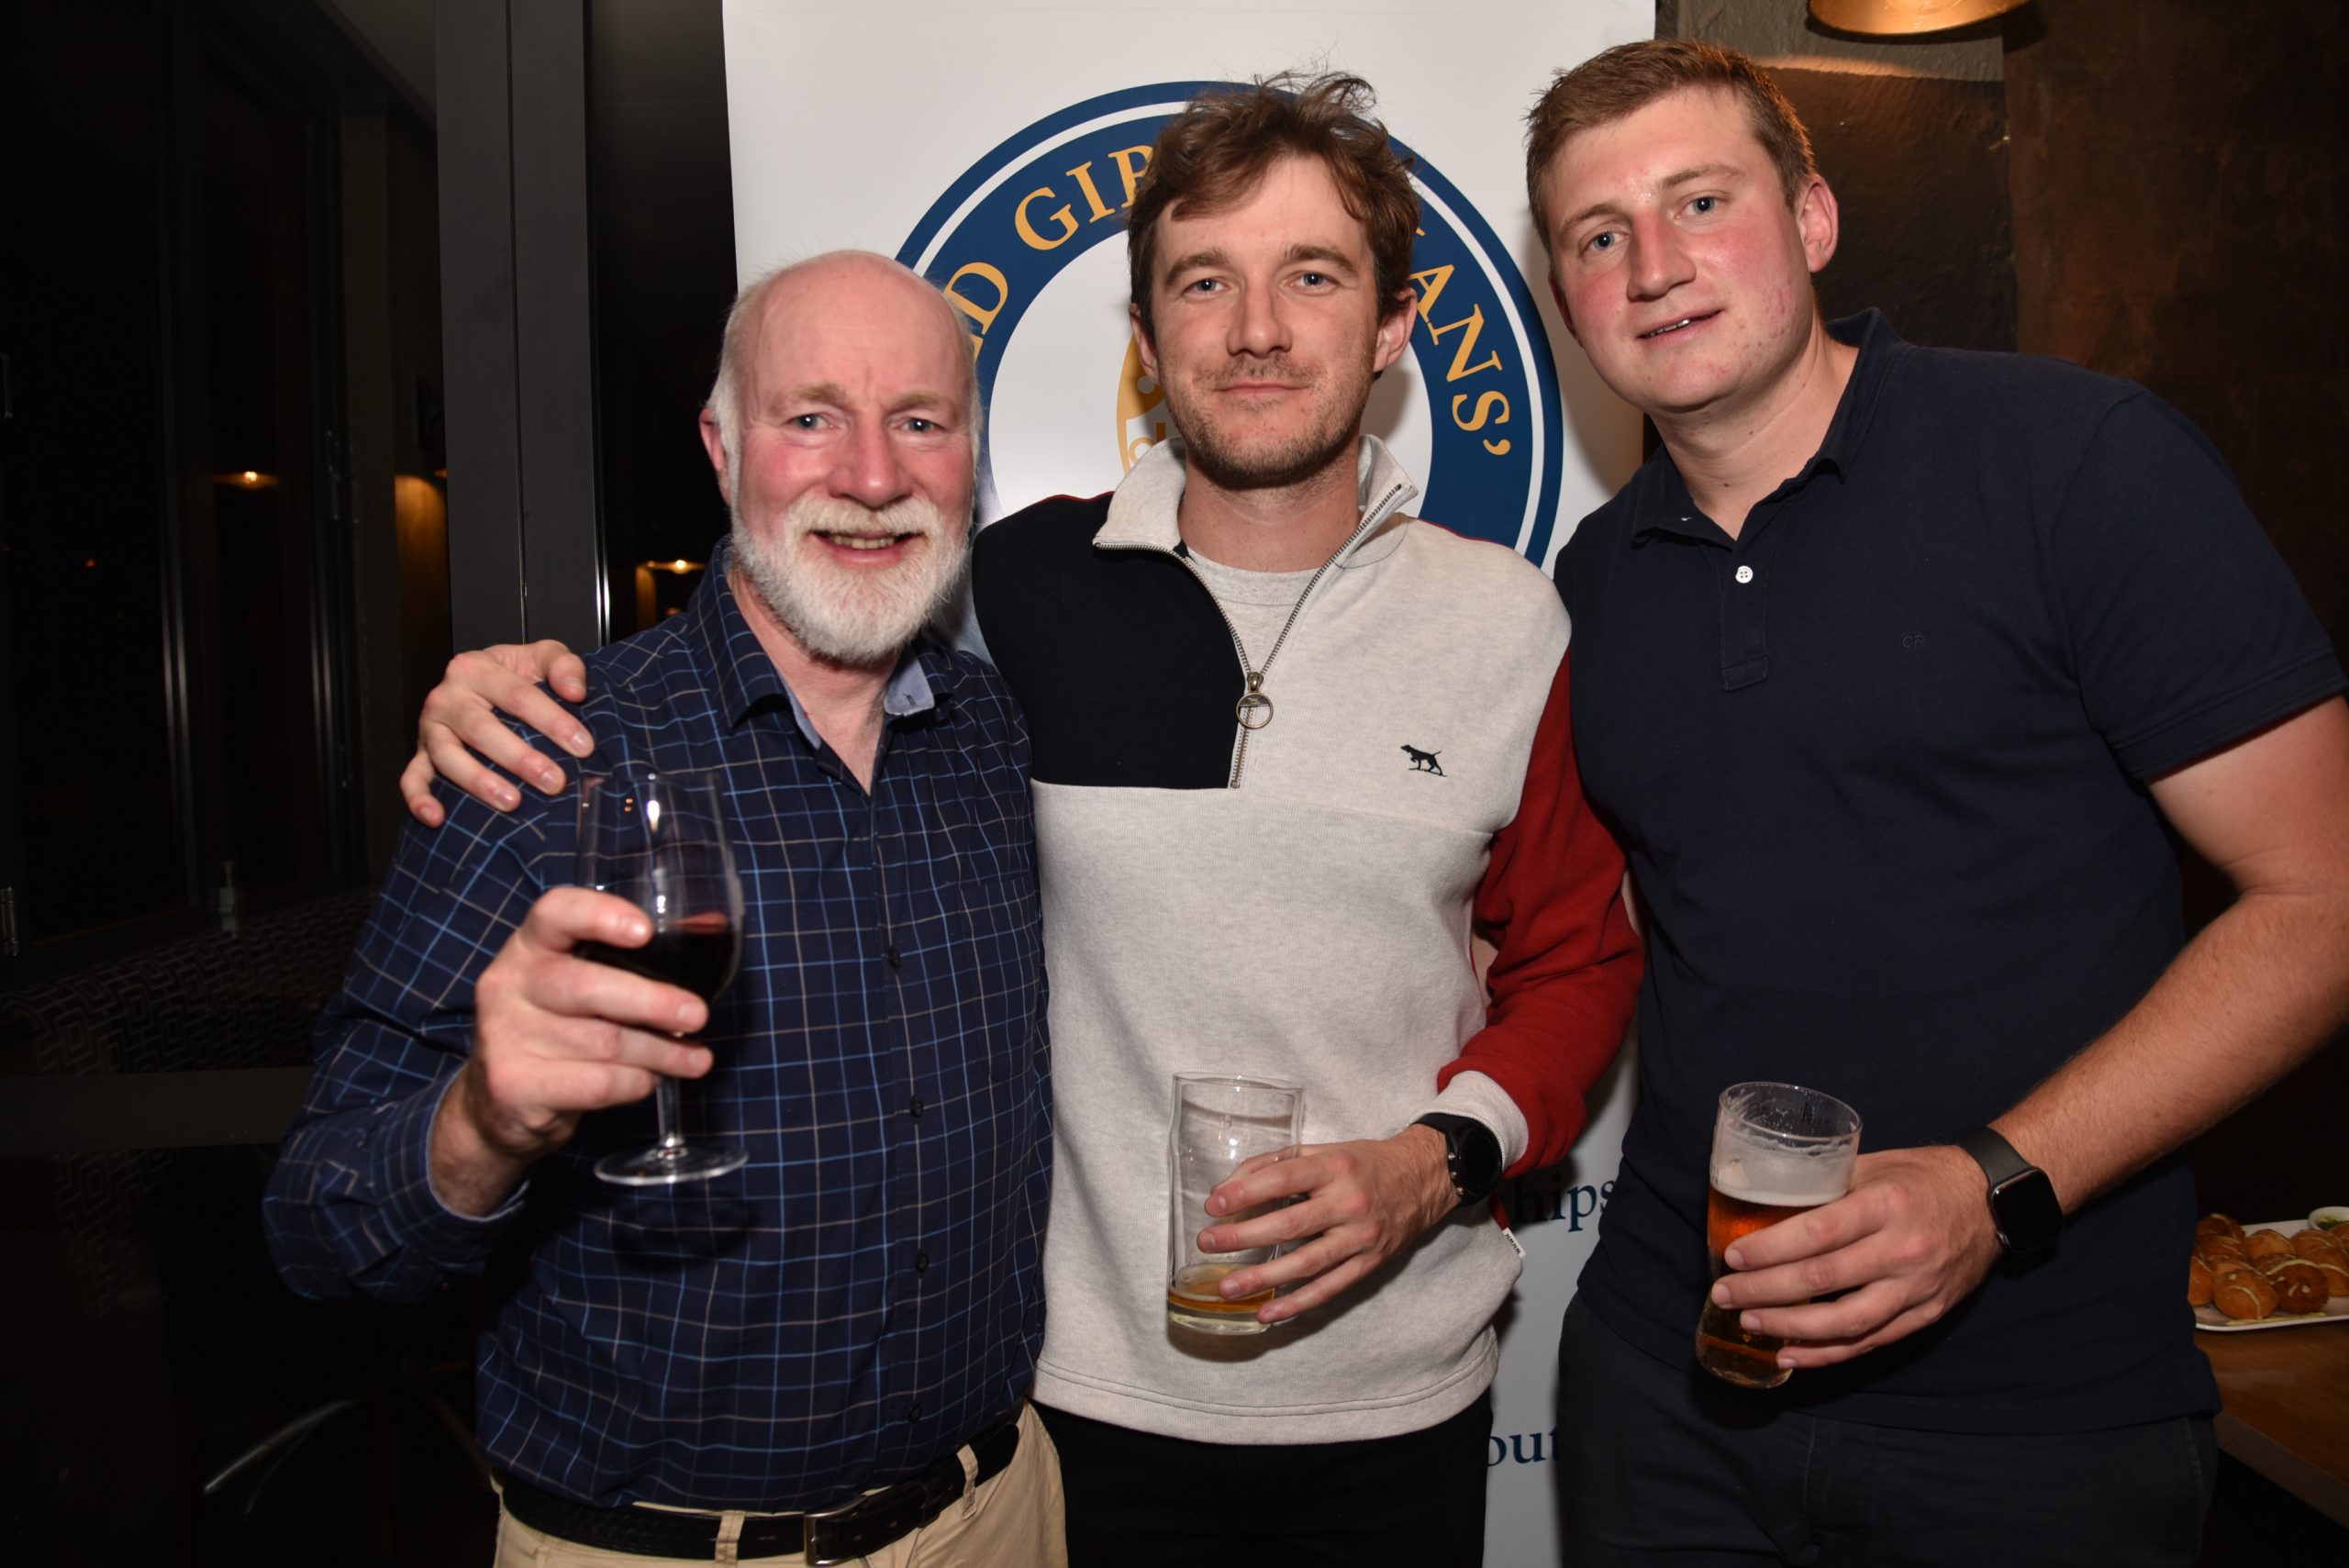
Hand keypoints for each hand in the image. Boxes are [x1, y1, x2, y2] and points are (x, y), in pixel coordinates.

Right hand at [401, 642, 592, 824]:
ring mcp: (431, 728)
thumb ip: (563, 665)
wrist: (478, 681)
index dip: (552, 721)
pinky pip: (413, 777)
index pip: (517, 695)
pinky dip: (419, 799)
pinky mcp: (421, 754)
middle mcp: (447, 697)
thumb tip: (575, 691)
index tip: (582, 746)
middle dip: (519, 758)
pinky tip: (437, 817)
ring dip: (478, 782)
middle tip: (554, 781)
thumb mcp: (541, 657)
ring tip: (512, 802)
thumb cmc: (513, 674)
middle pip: (481, 729)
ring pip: (447, 757)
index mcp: (476, 668)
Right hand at [429, 888, 712, 1213]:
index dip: (601, 915)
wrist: (499, 1103)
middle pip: (587, 986)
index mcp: (529, 946)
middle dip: (652, 1002)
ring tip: (694, 1059)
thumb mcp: (580, 981)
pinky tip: (650, 1080)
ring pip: (603, 1042)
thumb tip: (710, 926)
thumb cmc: (557, 1028)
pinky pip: (597, 1084)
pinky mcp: (515, 1085)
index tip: (645, 932)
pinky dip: (636, 1083)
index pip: (555, 913)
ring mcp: (506, 1035)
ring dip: (660, 1052)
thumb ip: (634, 957)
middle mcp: (510, 984)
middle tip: (697, 1015)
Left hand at [1195, 1126, 1458, 1323]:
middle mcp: (1349, 1203)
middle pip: (1290, 1225)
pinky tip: (1267, 1313)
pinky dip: (1297, 1304)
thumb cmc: (1363, 1163)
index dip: (1245, 1193)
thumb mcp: (1323, 1151)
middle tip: (1207, 1244)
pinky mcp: (1369, 1264)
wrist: (1423, 1179)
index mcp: (1334, 1167)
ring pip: (1306, 1264)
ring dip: (1263, 1278)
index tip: (1213, 1205)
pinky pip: (1329, 1289)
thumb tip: (1228, 1189)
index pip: (1283, 1179)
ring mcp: (1361, 1237)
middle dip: (1242, 1236)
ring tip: (1228, 1287)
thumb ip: (1275, 1165)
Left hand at [1706, 1144, 2001, 1370]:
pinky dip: (1827, 1353)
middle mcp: (1902, 1250)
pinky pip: (1870, 1342)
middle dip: (1766, 1291)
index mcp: (1885, 1205)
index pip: (1818, 1233)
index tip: (1734, 1257)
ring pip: (1845, 1322)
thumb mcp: (1875, 1166)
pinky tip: (1791, 1354)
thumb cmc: (1923, 1177)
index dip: (1771, 1249)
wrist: (1992, 1203)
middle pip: (1823, 1280)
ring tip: (1750, 1325)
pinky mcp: (1926, 1315)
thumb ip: (1827, 1184)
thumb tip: (1766, 1199)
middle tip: (1725, 1294)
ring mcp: (1917, 1289)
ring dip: (1791, 1328)